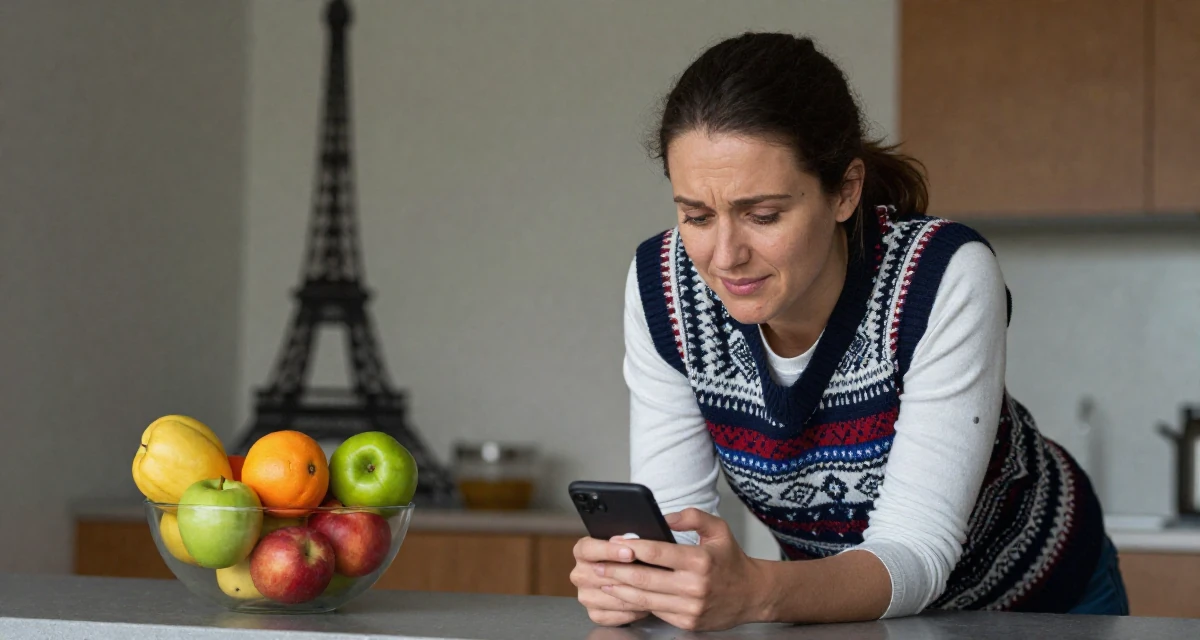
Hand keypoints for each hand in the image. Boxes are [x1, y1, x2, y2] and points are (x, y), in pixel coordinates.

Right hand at [571, 535, 650, 625]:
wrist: (626, 579)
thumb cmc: (628, 557)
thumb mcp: (627, 544)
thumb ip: (627, 541)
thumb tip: (634, 541)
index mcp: (582, 551)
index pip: (588, 549)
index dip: (608, 550)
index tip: (630, 553)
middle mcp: (579, 574)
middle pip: (599, 575)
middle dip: (627, 575)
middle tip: (651, 574)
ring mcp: (585, 596)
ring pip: (610, 597)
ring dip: (634, 595)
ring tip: (654, 591)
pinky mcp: (593, 614)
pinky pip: (614, 615)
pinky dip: (632, 611)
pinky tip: (646, 605)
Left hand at [596, 508, 771, 631]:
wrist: (752, 595)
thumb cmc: (731, 560)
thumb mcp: (718, 529)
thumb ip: (691, 516)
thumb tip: (663, 518)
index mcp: (700, 560)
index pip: (657, 552)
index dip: (632, 547)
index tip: (613, 542)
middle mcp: (694, 586)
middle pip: (644, 578)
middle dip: (616, 570)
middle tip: (596, 564)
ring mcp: (690, 607)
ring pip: (645, 598)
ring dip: (620, 589)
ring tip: (603, 579)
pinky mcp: (687, 622)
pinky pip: (655, 611)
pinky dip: (636, 603)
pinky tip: (623, 594)